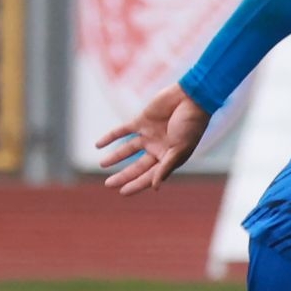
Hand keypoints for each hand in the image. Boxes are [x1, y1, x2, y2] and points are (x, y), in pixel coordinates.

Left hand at [95, 83, 211, 194]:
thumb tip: (155, 188)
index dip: (137, 184)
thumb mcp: (180, 149)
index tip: (123, 192)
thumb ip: (166, 167)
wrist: (192, 98)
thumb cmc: (192, 125)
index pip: (150, 175)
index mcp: (169, 157)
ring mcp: (149, 134)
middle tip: (109, 184)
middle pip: (137, 166)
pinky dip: (110, 137)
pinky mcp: (142, 121)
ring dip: (115, 157)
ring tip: (102, 164)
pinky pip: (122, 131)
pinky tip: (98, 144)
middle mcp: (158, 148)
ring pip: (128, 149)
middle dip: (124, 175)